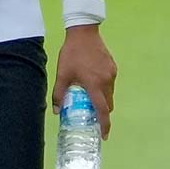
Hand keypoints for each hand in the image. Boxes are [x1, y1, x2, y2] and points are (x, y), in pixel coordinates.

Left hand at [53, 24, 116, 138]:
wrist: (84, 32)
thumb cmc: (71, 54)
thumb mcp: (62, 75)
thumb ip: (59, 94)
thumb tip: (57, 111)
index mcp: (95, 85)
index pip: (103, 111)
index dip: (104, 125)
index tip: (103, 136)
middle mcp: (107, 82)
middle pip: (108, 104)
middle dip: (103, 113)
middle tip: (93, 117)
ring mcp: (111, 74)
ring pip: (110, 94)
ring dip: (103, 100)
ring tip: (91, 98)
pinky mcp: (113, 67)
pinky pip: (110, 83)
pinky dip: (104, 88)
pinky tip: (93, 82)